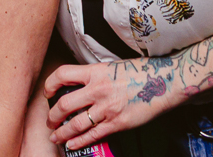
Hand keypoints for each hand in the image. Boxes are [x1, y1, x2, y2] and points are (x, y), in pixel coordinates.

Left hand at [44, 59, 172, 150]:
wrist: (164, 81)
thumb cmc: (142, 72)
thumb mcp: (113, 67)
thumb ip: (96, 76)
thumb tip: (81, 84)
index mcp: (96, 72)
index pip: (62, 75)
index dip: (50, 84)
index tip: (47, 92)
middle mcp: (98, 89)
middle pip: (64, 104)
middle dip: (52, 115)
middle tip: (50, 120)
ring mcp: (107, 108)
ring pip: (75, 124)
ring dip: (62, 132)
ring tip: (56, 136)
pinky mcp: (117, 123)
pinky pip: (93, 135)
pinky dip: (78, 142)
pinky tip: (72, 144)